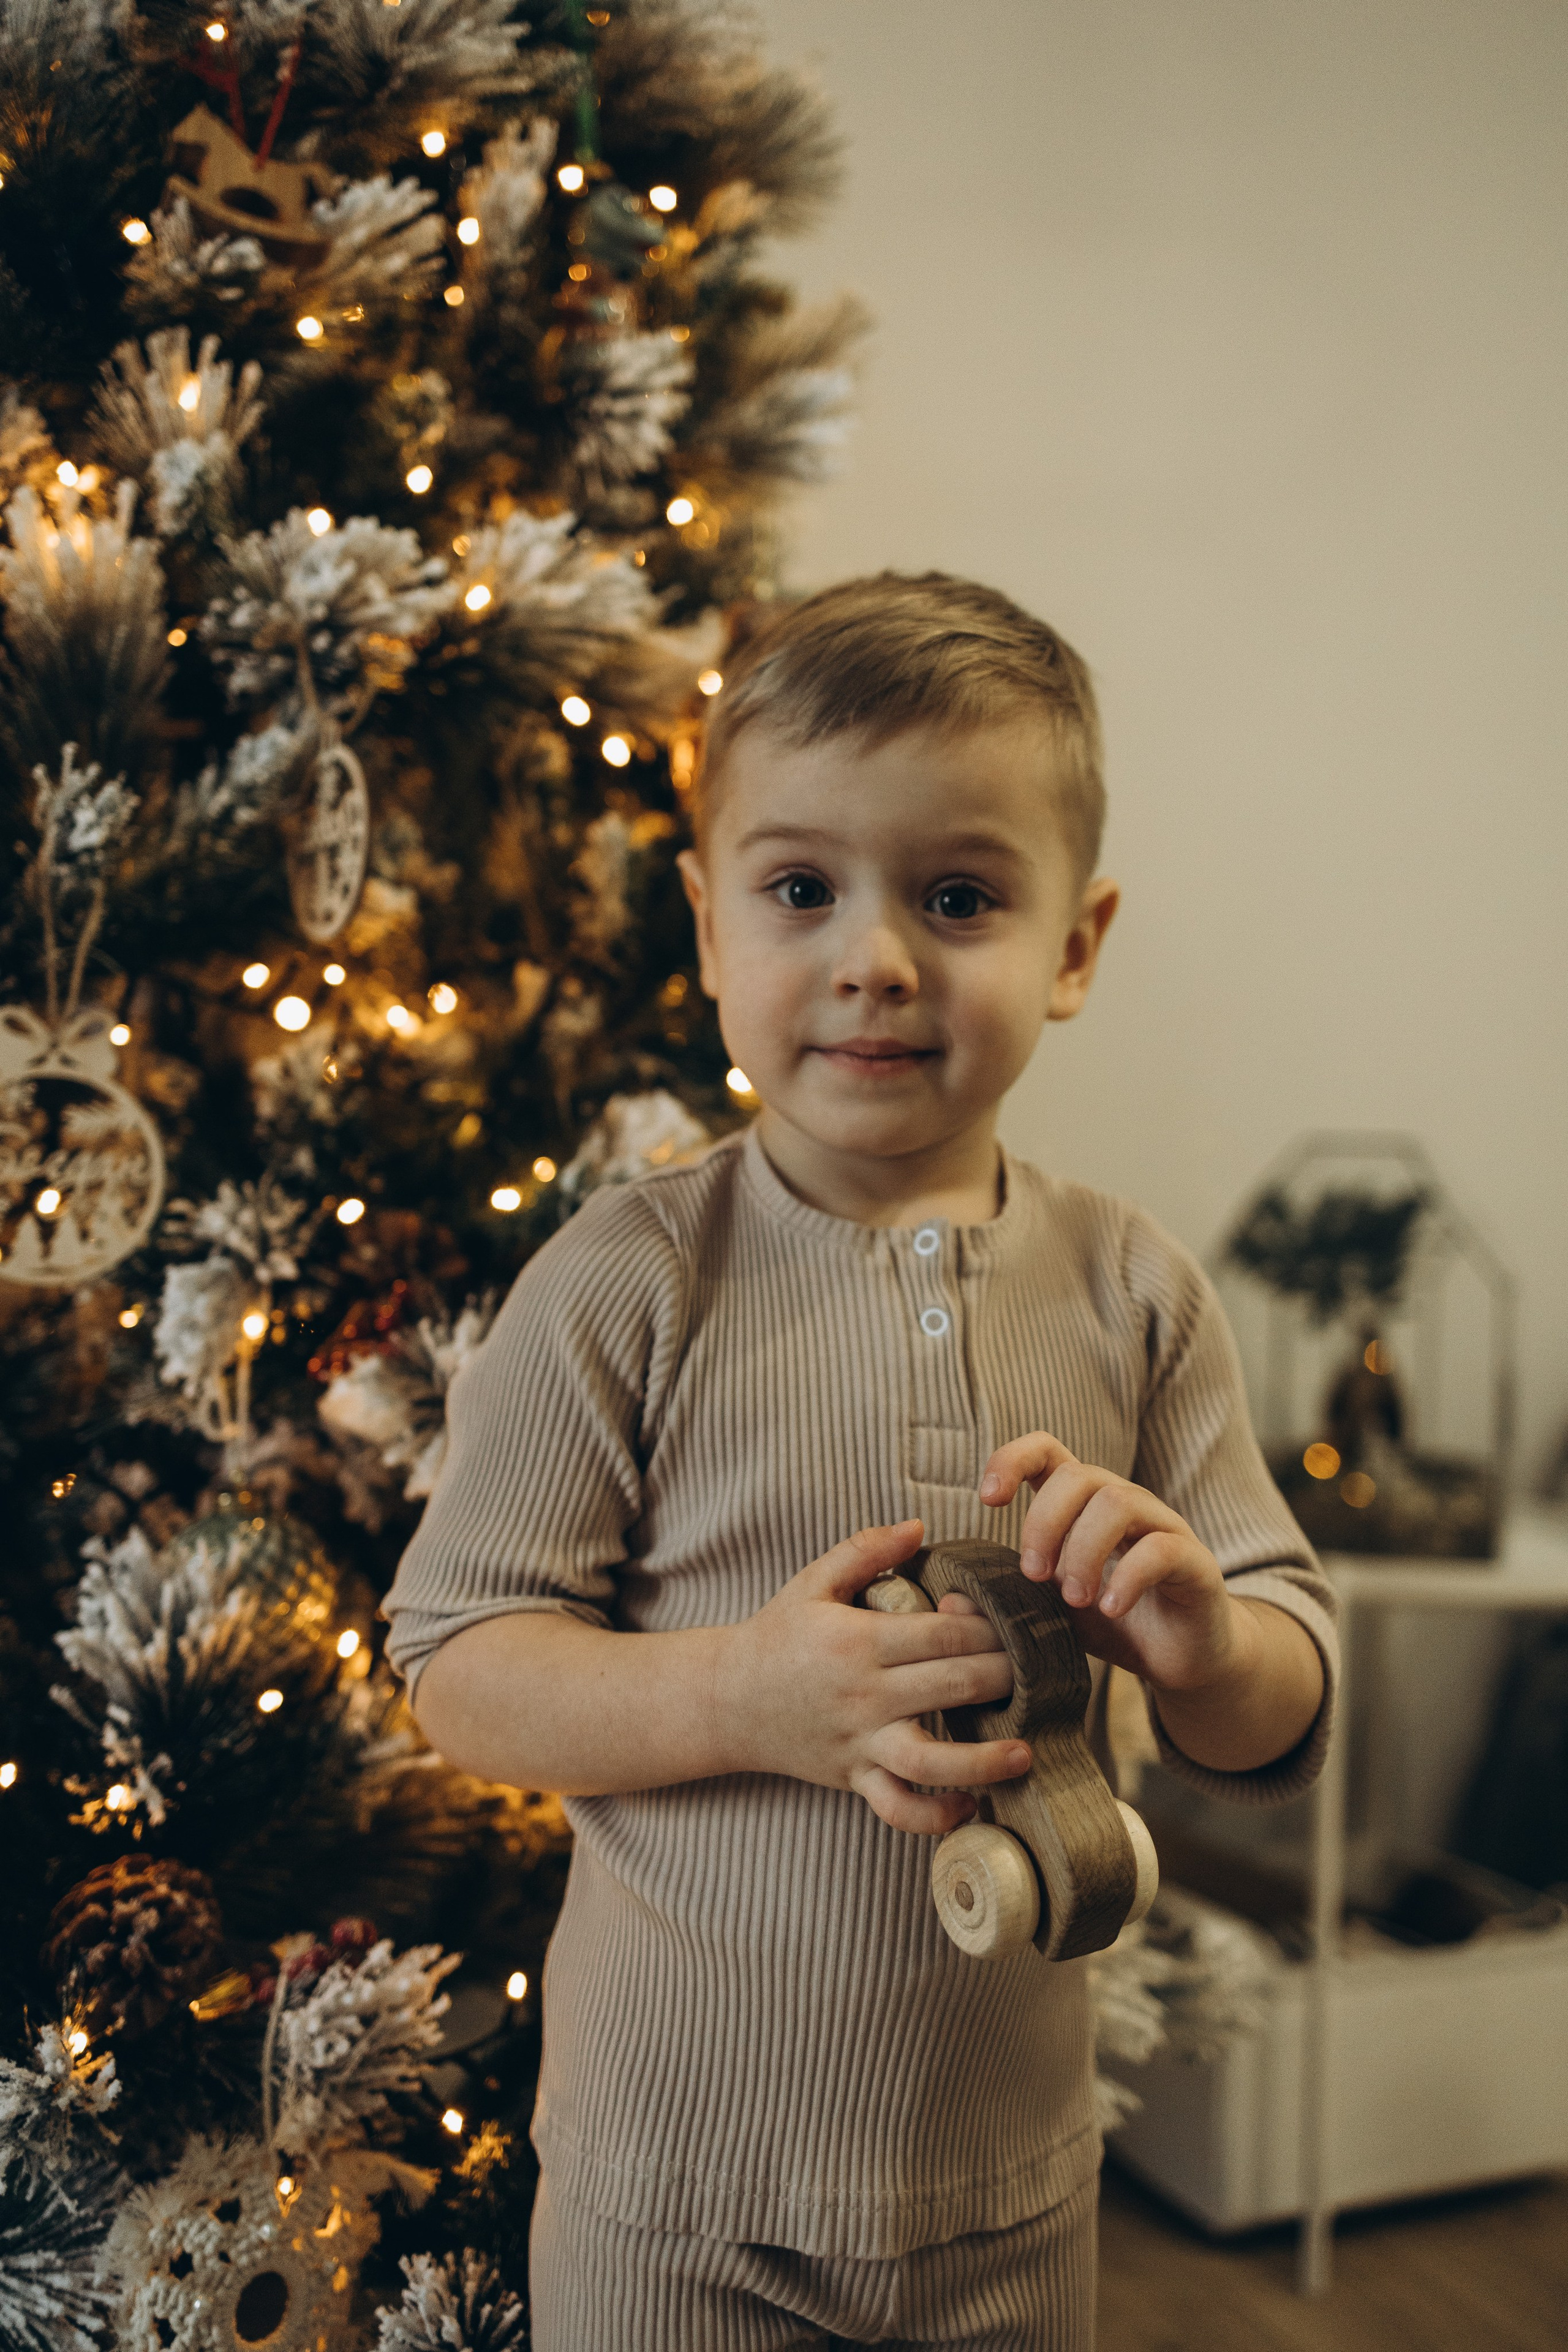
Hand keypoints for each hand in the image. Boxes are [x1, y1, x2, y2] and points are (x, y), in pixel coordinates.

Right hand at [721, 1519, 1031, 1834]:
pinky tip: (969, 1806)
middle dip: (1005, 1678)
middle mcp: (864, 1694)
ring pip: (931, 1759)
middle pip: (952, 1686)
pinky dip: (933, 1815)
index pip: (942, 1634)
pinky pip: (897, 1807)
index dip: (987, 1627)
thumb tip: (919, 1526)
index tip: (1016, 1624)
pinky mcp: (853, 1777)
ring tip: (1026, 1753)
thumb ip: (865, 1550)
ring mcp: (860, 1741)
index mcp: (859, 1640)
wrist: (725, 1699)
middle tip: (1043, 1672)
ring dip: (984, 1760)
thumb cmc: (776, 1635)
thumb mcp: (813, 1582)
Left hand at [977, 1434, 1249, 1695]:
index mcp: (1083, 1504)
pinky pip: (1161, 1549)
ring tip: (1073, 1599)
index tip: (988, 1499)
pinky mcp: (1195, 1563)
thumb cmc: (1112, 1623)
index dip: (1012, 1459)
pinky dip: (1126, 1578)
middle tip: (1034, 1575)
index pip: (1047, 1450)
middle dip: (1045, 1522)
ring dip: (1083, 1551)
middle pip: (1079, 1475)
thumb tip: (949, 1600)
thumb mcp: (1050, 1610)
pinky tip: (1109, 1609)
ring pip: (1117, 1502)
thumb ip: (1006, 1599)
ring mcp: (1163, 1528)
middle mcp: (1125, 1503)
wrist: (1182, 1658)